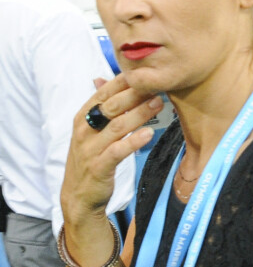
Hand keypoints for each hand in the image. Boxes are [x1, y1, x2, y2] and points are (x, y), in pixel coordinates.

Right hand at [61, 73, 162, 223]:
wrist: (79, 195)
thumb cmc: (92, 154)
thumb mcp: (93, 127)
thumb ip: (106, 103)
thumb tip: (117, 76)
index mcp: (84, 115)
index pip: (105, 92)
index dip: (125, 80)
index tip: (146, 71)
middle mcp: (85, 129)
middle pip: (113, 106)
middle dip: (136, 94)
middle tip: (158, 86)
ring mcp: (90, 149)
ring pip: (118, 126)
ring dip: (140, 113)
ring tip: (158, 104)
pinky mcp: (99, 167)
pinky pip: (118, 151)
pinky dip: (134, 141)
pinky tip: (149, 133)